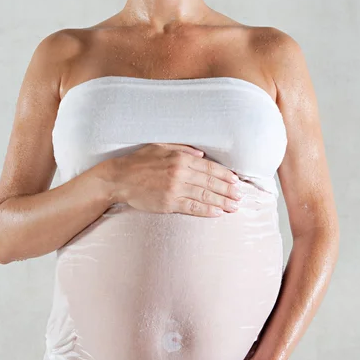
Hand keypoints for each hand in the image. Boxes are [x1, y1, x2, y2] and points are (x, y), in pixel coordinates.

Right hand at [115, 143, 242, 217]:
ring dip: (222, 202)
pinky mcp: (168, 203)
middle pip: (210, 183)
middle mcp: (180, 173)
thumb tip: (202, 155)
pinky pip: (192, 207)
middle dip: (228, 190)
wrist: (118, 178)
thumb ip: (182, 148)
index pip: (209, 167)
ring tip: (234, 206)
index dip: (224, 174)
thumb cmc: (138, 161)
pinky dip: (206, 211)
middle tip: (240, 196)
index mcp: (180, 158)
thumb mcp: (160, 146)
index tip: (236, 180)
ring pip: (204, 196)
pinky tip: (217, 213)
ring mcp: (174, 189)